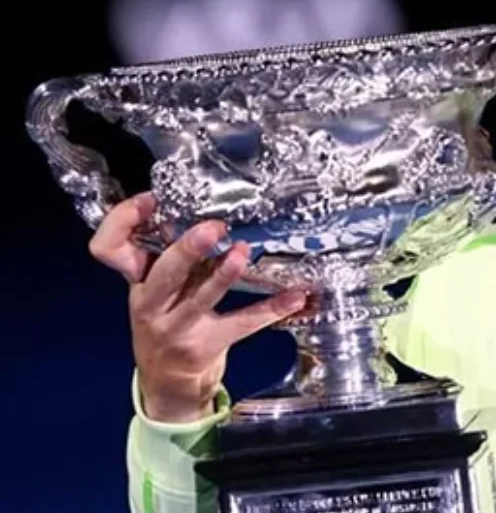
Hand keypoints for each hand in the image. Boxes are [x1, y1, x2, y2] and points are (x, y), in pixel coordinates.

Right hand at [89, 192, 305, 422]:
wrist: (166, 385)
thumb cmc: (165, 324)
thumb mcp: (154, 292)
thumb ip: (167, 260)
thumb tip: (199, 217)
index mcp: (137, 283)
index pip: (109, 249)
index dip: (123, 221)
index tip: (151, 200)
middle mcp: (150, 305)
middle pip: (164, 272)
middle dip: (188, 248)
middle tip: (213, 228)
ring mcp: (177, 328)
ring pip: (201, 297)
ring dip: (225, 274)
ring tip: (243, 253)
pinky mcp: (204, 347)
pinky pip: (242, 323)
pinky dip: (272, 309)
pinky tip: (295, 297)